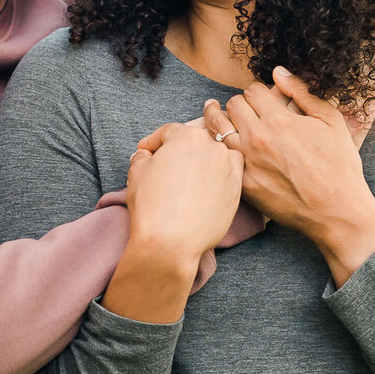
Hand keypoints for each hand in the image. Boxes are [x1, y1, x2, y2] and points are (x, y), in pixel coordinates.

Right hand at [103, 122, 244, 322]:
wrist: (172, 241)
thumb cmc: (152, 206)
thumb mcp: (136, 173)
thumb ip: (142, 156)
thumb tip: (146, 155)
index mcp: (186, 136)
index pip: (169, 131)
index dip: (154, 141)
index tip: (147, 151)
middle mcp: (212, 146)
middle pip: (194, 140)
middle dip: (179, 149)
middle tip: (166, 165)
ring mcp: (228, 166)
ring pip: (215, 154)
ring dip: (202, 160)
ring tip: (188, 177)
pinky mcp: (238, 188)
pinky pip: (229, 173)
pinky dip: (219, 175)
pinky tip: (204, 189)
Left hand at [203, 69, 374, 288]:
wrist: (336, 210)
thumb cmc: (339, 165)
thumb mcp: (330, 121)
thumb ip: (302, 92)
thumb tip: (278, 71)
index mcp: (279, 120)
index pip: (252, 91)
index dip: (257, 90)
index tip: (261, 97)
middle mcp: (258, 139)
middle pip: (232, 105)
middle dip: (239, 102)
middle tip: (244, 108)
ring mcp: (247, 162)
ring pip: (217, 128)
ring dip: (218, 118)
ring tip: (215, 113)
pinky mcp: (243, 184)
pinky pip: (221, 157)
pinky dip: (219, 146)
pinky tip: (221, 144)